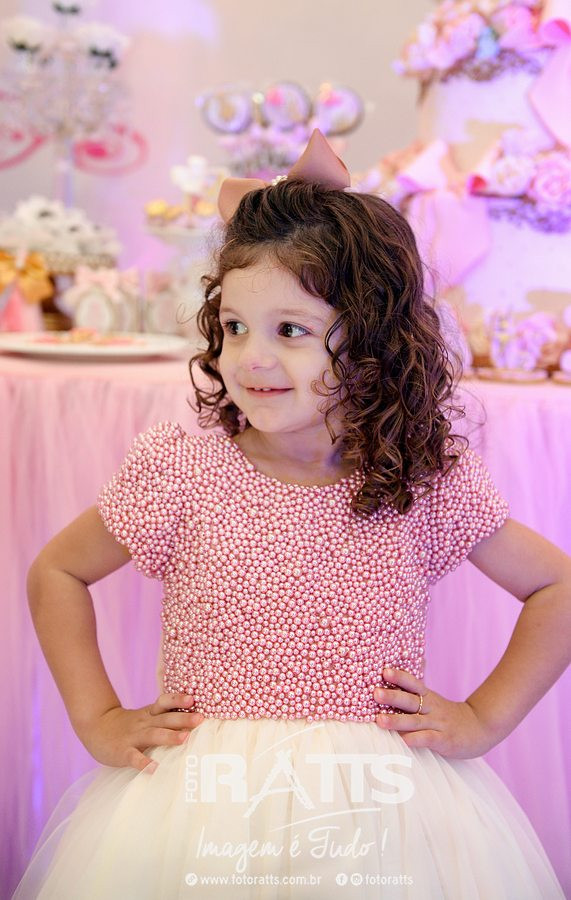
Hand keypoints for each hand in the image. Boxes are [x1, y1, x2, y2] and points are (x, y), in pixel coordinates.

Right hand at [75, 692, 204, 772]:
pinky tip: (153, 769)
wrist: (95, 727)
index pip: (165, 702)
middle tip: (200, 719)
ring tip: (184, 738)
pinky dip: (143, 763)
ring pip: (153, 735)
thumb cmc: (128, 725)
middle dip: (183, 718)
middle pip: (165, 718)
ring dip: (169, 736)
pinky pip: (134, 757)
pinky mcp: (122, 752)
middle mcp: (144, 723)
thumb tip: (194, 723)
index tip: (193, 698)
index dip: (178, 699)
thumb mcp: (146, 716)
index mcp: (150, 714)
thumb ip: (165, 718)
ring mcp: (133, 737)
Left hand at [373, 667, 497, 758]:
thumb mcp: (434, 700)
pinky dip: (416, 739)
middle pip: (410, 700)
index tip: (384, 671)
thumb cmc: (450, 714)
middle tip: (375, 693)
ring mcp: (438, 724)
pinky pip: (428, 739)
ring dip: (397, 720)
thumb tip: (398, 672)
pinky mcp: (445, 740)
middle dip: (392, 696)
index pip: (413, 684)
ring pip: (415, 721)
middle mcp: (432, 708)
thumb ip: (416, 691)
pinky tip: (404, 741)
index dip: (399, 677)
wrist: (481, 728)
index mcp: (428, 697)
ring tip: (379, 720)